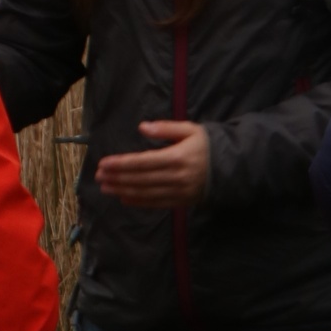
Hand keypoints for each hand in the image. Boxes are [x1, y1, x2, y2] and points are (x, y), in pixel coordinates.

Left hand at [94, 120, 209, 207]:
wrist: (231, 167)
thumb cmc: (207, 145)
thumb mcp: (190, 129)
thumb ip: (166, 128)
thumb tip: (142, 127)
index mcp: (177, 157)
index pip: (143, 162)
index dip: (121, 164)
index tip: (104, 163)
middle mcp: (176, 177)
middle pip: (140, 179)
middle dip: (117, 177)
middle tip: (99, 176)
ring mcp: (179, 192)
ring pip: (145, 193)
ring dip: (123, 190)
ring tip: (106, 187)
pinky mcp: (181, 202)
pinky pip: (156, 203)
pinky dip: (138, 202)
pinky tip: (124, 197)